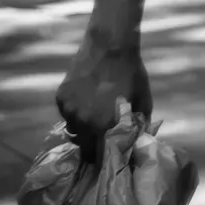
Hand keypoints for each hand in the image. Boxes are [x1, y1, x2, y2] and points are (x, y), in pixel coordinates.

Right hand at [55, 29, 151, 159]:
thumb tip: (137, 142)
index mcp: (103, 125)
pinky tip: (86, 99)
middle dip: (93, 145)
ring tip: (94, 114)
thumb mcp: (144, 100)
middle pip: (84, 147)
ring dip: (83, 128)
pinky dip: (75, 112)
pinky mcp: (60, 98)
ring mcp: (68, 110)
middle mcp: (82, 122)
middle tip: (101, 136)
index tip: (108, 156)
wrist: (110, 46)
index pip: (98, 156)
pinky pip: (67, 114)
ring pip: (74, 130)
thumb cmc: (131, 73)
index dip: (103, 158)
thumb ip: (140, 125)